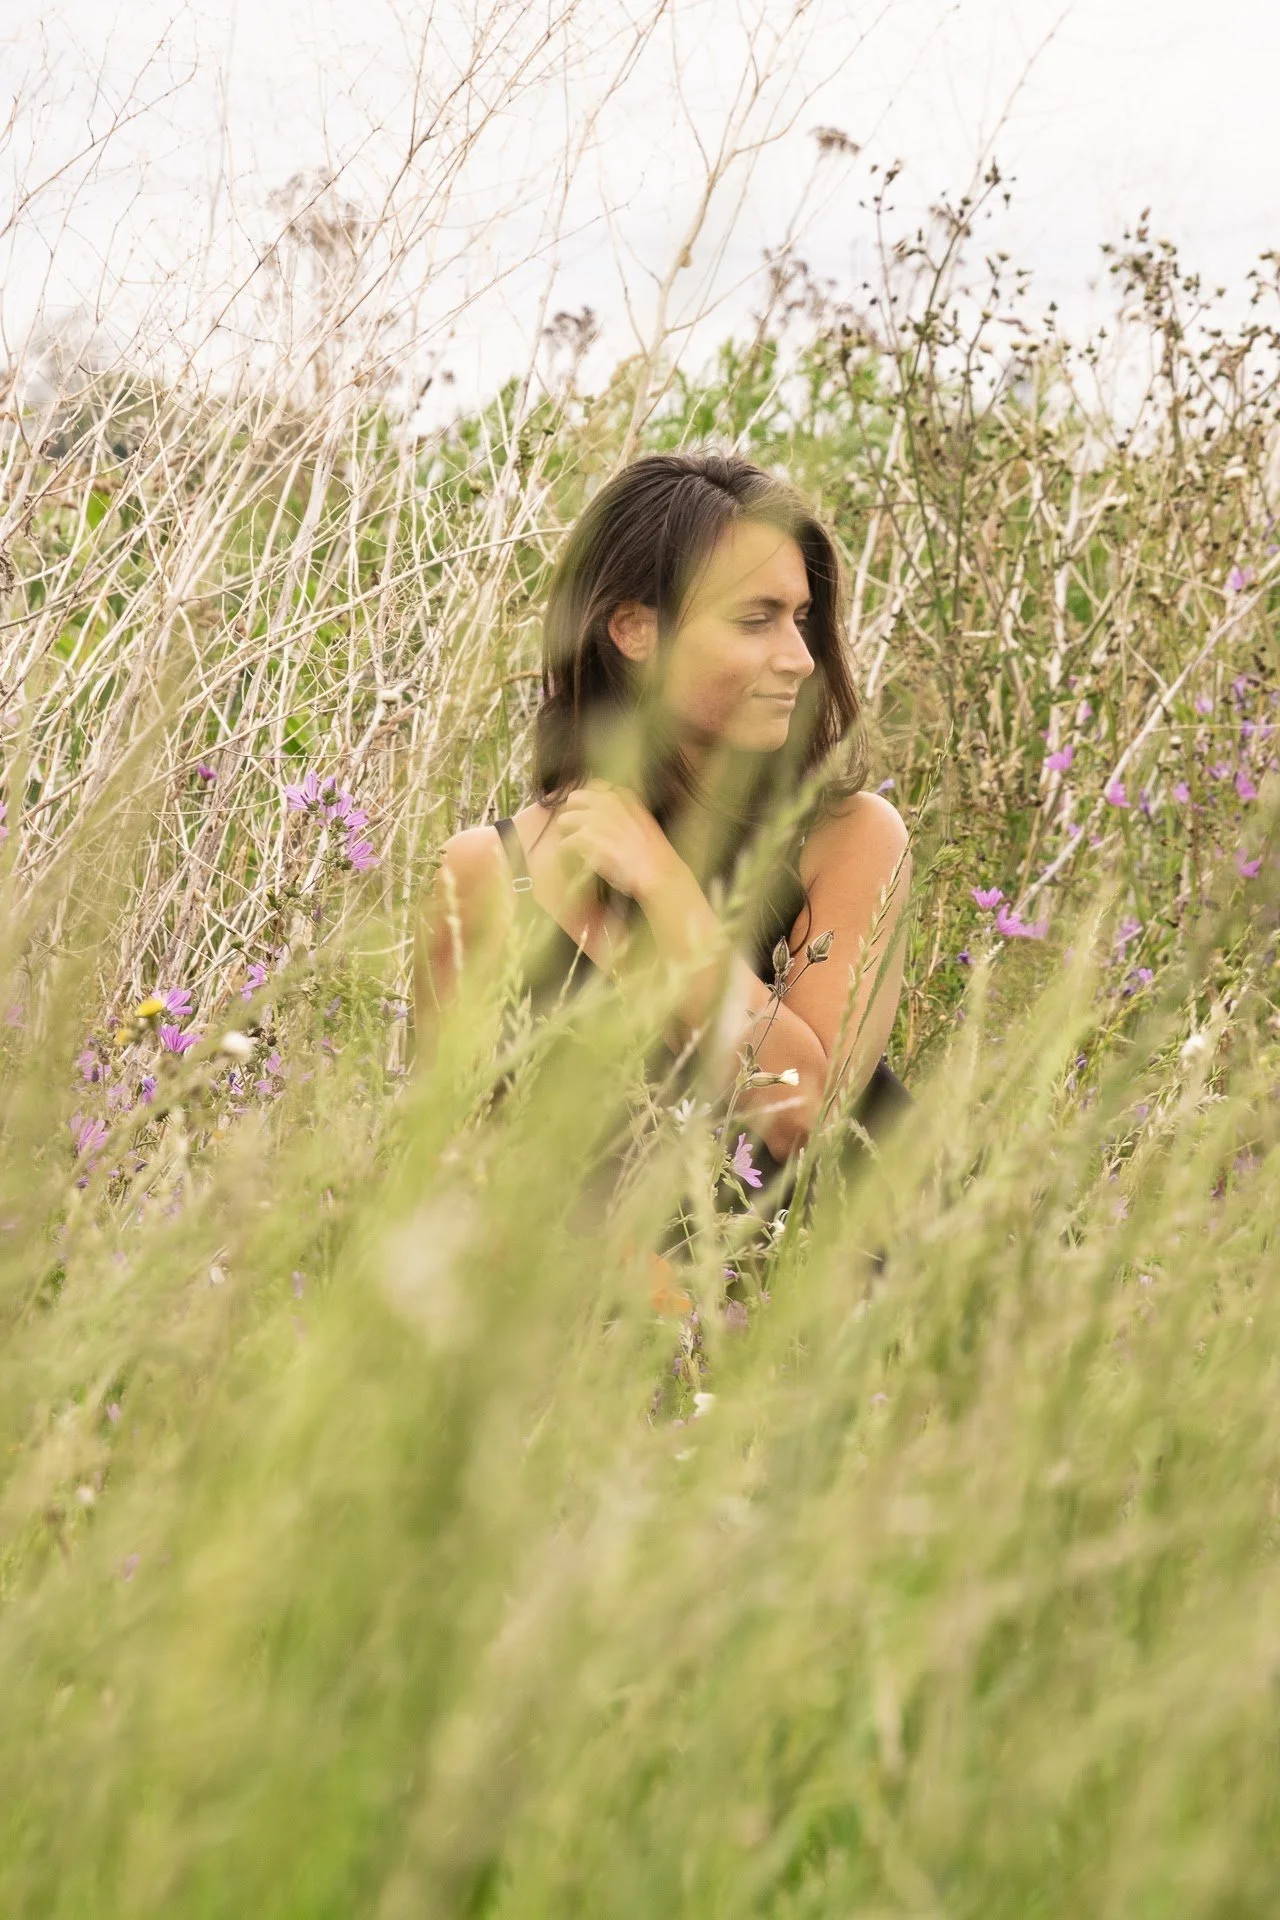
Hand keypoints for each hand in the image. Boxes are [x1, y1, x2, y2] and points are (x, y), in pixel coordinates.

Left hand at [552, 779, 682, 904]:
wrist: (658, 872)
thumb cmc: (654, 854)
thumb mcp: (643, 821)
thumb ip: (625, 812)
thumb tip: (607, 815)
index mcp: (623, 796)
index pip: (594, 785)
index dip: (587, 801)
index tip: (587, 814)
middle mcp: (607, 802)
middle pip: (574, 798)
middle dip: (572, 814)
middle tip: (575, 831)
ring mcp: (596, 818)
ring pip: (564, 820)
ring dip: (567, 834)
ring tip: (574, 848)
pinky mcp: (586, 838)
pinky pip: (565, 843)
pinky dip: (568, 853)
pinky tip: (575, 860)